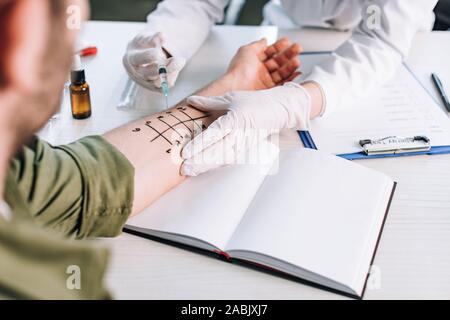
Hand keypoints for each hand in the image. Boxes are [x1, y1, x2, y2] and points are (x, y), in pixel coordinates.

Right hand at [123, 32, 185, 90]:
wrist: (142, 56)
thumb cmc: (143, 45)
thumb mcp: (145, 38)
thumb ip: (152, 37)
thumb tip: (162, 35)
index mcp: (130, 58)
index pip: (139, 59)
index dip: (149, 56)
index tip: (159, 51)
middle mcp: (136, 73)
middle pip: (150, 73)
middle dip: (166, 66)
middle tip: (180, 59)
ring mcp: (145, 82)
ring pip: (158, 82)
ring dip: (171, 72)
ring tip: (180, 61)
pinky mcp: (153, 88)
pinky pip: (164, 87)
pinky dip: (171, 78)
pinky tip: (176, 69)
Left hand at [181, 83, 311, 176]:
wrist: (277, 111)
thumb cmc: (254, 102)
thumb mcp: (231, 98)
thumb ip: (209, 103)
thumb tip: (190, 100)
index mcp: (234, 120)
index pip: (213, 135)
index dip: (198, 145)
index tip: (185, 152)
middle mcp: (239, 135)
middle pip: (216, 152)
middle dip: (199, 161)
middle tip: (183, 168)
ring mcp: (243, 145)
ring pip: (222, 159)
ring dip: (205, 166)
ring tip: (189, 171)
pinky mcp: (245, 150)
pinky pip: (228, 160)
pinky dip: (215, 165)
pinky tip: (202, 168)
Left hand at [226, 38, 301, 90]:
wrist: (235, 88)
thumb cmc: (237, 71)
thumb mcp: (246, 50)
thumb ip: (257, 44)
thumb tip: (264, 40)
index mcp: (254, 61)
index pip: (269, 52)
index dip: (278, 46)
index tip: (287, 42)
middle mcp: (259, 71)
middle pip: (277, 61)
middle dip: (288, 54)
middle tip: (297, 48)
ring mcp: (264, 81)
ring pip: (281, 72)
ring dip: (290, 66)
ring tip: (296, 60)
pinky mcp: (268, 91)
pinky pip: (282, 84)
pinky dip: (290, 79)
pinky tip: (296, 73)